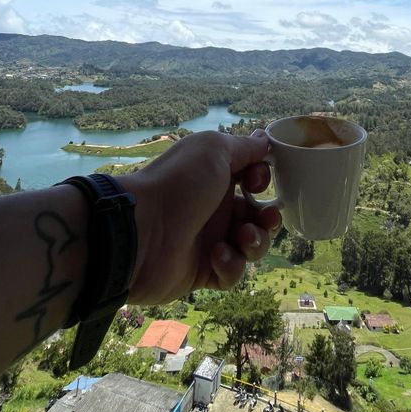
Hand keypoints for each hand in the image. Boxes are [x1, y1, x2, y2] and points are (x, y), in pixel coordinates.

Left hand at [120, 130, 279, 303]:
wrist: (142, 230)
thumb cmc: (180, 182)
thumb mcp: (214, 150)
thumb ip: (244, 147)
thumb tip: (265, 138)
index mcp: (216, 177)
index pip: (251, 180)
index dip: (262, 180)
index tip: (256, 181)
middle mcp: (214, 208)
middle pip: (257, 216)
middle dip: (268, 219)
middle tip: (265, 218)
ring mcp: (209, 240)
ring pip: (250, 247)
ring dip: (255, 242)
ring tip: (241, 237)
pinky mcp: (203, 272)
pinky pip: (230, 273)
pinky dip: (230, 265)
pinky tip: (215, 256)